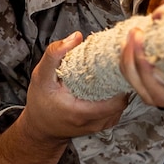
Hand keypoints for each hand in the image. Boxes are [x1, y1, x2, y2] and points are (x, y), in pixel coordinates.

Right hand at [0, 32, 127, 163]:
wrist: (40, 127)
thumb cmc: (41, 103)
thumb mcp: (41, 76)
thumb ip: (55, 55)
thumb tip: (76, 37)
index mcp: (81, 112)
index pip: (116, 100)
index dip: (121, 79)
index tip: (118, 62)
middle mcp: (94, 122)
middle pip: (123, 100)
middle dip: (122, 80)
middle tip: (117, 63)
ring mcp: (101, 125)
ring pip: (123, 104)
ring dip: (120, 88)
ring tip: (114, 72)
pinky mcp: (104, 123)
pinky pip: (118, 108)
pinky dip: (117, 95)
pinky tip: (110, 84)